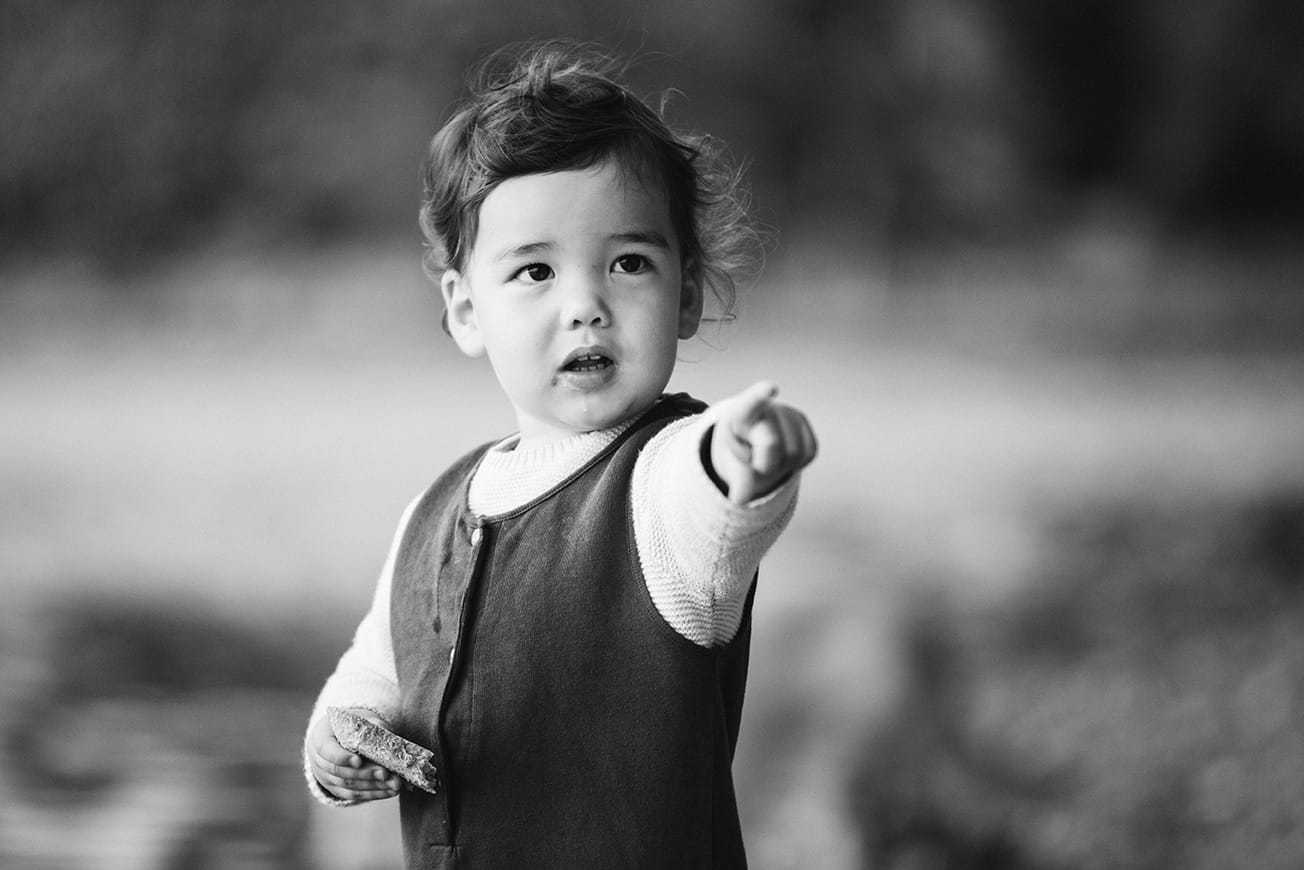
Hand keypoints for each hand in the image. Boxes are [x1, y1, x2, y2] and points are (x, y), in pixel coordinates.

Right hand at [307, 707, 401, 801]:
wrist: (339, 737)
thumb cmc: (351, 726)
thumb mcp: (359, 720)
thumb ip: (371, 726)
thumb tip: (386, 735)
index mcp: (320, 738)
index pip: (327, 750)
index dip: (342, 757)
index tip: (359, 761)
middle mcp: (319, 760)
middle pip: (339, 772)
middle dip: (364, 774)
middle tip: (385, 774)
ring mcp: (325, 778)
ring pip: (348, 786)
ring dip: (372, 786)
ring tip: (394, 784)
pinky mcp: (336, 789)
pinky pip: (353, 795)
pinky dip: (372, 794)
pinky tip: (389, 791)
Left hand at [709, 381, 817, 504]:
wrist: (748, 438)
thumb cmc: (736, 450)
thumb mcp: (729, 464)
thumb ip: (738, 479)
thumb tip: (740, 499)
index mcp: (739, 413)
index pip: (749, 403)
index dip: (759, 395)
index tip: (770, 387)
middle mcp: (765, 407)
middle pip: (772, 445)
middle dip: (763, 463)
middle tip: (752, 461)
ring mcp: (787, 412)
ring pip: (795, 453)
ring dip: (782, 465)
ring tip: (767, 456)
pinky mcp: (803, 422)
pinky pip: (810, 453)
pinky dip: (796, 463)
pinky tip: (783, 455)